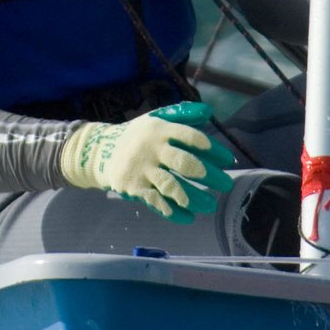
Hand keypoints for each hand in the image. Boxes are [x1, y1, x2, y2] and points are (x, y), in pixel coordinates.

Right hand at [58, 101, 237, 219]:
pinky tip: (189, 217)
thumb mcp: (157, 118)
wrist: (101, 151)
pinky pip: (157, 202)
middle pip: (184, 163)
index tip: (228, 160)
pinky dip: (174, 212)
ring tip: (210, 204)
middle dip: (209, 175)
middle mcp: (151, 148)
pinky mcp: (134, 188)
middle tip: (226, 184)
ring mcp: (141, 169)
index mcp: (160, 129)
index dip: (212, 149)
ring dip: (194, 197)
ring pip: (172, 186)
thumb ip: (183, 113)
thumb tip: (209, 112)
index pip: (191, 137)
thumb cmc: (139, 135)